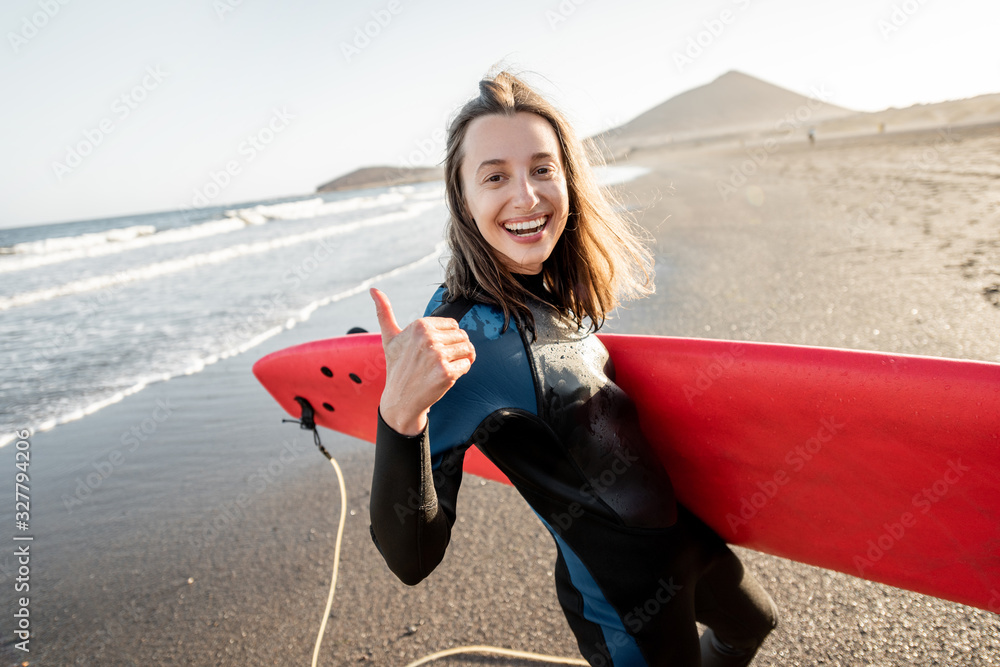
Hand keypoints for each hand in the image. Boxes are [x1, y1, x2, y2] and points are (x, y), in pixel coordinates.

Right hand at [370, 288, 475, 435]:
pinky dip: (461, 371)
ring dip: (462, 359)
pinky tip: (446, 376)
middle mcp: (428, 338)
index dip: (448, 338)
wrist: (400, 399)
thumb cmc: (397, 367)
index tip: (435, 349)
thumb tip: (373, 289)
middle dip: (457, 349)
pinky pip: (467, 364)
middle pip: (463, 336)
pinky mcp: (446, 372)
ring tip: (446, 366)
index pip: (453, 325)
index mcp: (419, 325)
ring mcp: (438, 355)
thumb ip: (384, 312)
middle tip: (441, 361)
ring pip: (468, 349)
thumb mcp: (389, 338)